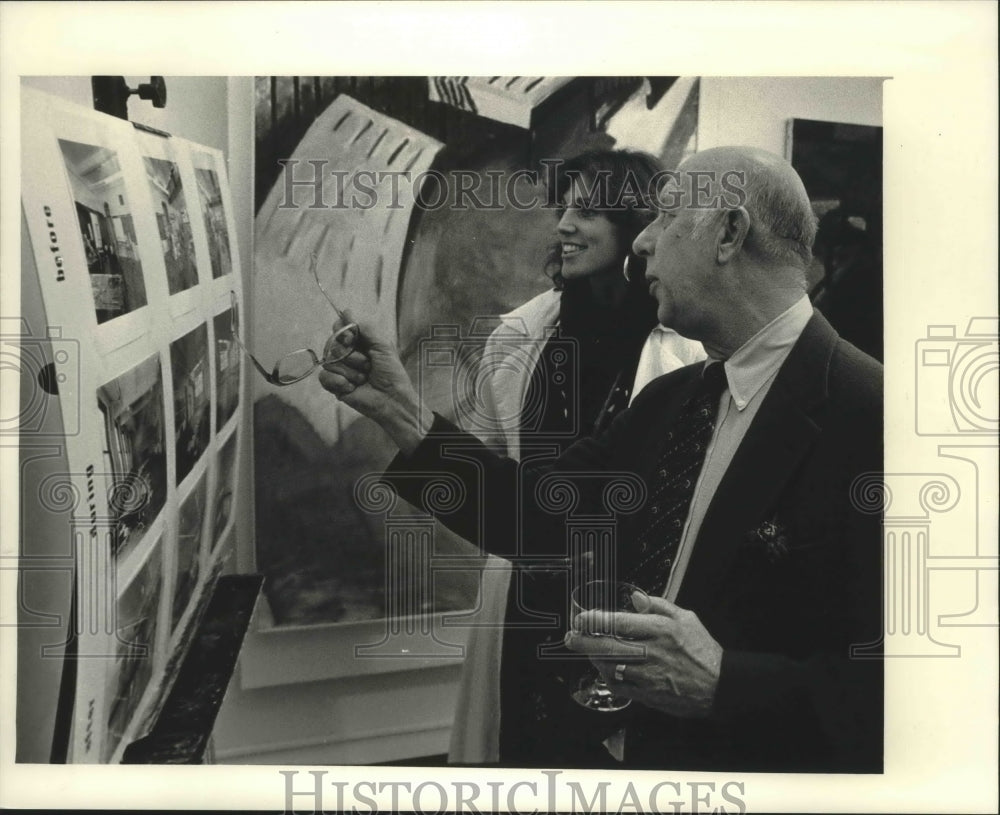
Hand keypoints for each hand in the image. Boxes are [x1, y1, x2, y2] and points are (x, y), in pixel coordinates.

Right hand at [317, 312, 431, 453]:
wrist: (392, 399)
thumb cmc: (391, 372)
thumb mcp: (383, 345)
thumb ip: (365, 327)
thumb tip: (346, 311)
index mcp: (358, 341)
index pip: (339, 326)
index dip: (342, 331)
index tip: (352, 339)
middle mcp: (346, 352)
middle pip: (331, 343)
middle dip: (351, 355)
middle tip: (367, 365)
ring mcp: (339, 368)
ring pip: (329, 361)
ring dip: (350, 371)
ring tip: (363, 378)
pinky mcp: (333, 384)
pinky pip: (324, 377)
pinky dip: (340, 382)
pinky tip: (352, 388)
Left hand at [564, 594, 722, 717]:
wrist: (721, 685)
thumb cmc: (702, 650)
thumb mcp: (686, 617)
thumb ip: (657, 605)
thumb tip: (634, 597)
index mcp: (661, 630)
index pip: (620, 623)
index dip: (596, 620)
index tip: (582, 618)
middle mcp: (653, 652)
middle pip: (610, 646)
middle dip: (585, 641)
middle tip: (572, 637)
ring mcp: (650, 676)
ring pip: (612, 668)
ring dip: (595, 659)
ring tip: (587, 651)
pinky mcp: (650, 695)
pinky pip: (621, 687)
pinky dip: (608, 679)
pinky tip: (605, 670)